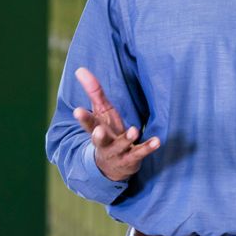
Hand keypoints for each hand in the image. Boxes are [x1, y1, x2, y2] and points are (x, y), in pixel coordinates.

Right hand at [73, 67, 159, 181]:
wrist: (113, 166)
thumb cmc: (106, 131)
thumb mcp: (100, 111)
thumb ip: (93, 91)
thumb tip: (80, 69)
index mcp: (95, 129)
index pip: (87, 123)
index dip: (83, 118)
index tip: (78, 111)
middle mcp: (104, 143)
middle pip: (99, 139)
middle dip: (98, 136)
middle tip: (97, 131)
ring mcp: (118, 152)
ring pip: (121, 146)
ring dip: (127, 138)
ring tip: (134, 130)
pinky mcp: (133, 158)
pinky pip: (140, 152)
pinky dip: (148, 147)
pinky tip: (157, 141)